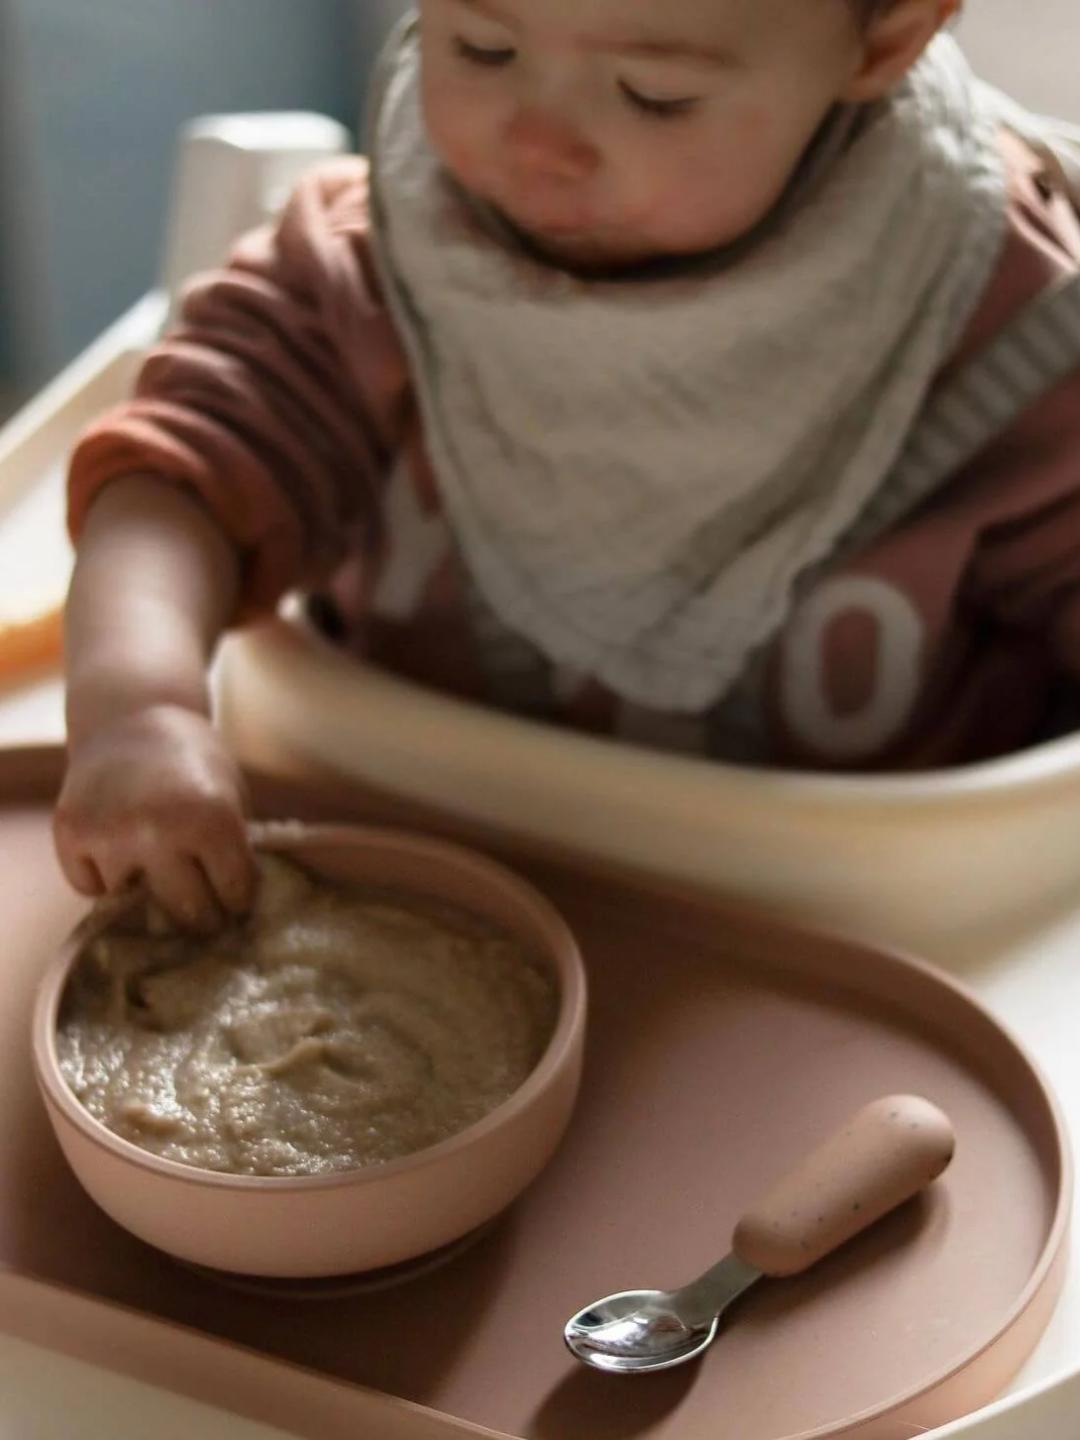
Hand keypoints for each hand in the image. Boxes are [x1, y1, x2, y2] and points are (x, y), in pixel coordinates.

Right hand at [54, 704, 256, 930]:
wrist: (132, 716)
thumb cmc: (194, 762)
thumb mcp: (231, 798)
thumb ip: (232, 853)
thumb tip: (233, 917)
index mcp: (211, 817)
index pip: (233, 893)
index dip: (238, 900)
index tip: (236, 902)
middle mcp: (158, 828)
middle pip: (187, 910)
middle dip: (202, 917)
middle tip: (206, 914)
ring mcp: (109, 833)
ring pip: (133, 904)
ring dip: (146, 893)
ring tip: (158, 868)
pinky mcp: (70, 833)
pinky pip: (91, 888)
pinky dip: (105, 880)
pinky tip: (119, 852)